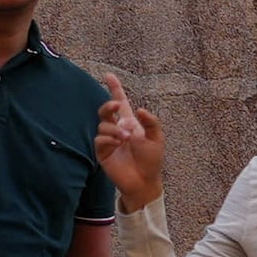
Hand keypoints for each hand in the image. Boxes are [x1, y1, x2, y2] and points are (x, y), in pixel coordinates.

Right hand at [93, 86, 165, 211]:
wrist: (144, 181)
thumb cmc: (152, 160)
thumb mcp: (157, 138)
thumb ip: (150, 122)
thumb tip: (140, 109)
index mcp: (131, 122)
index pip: (120, 102)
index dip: (114, 89)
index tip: (108, 75)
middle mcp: (117, 128)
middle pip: (105, 110)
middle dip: (108, 105)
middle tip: (115, 106)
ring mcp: (109, 140)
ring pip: (103, 124)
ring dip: (114, 128)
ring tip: (126, 137)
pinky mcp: (103, 152)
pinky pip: (100, 139)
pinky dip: (108, 138)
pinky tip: (118, 143)